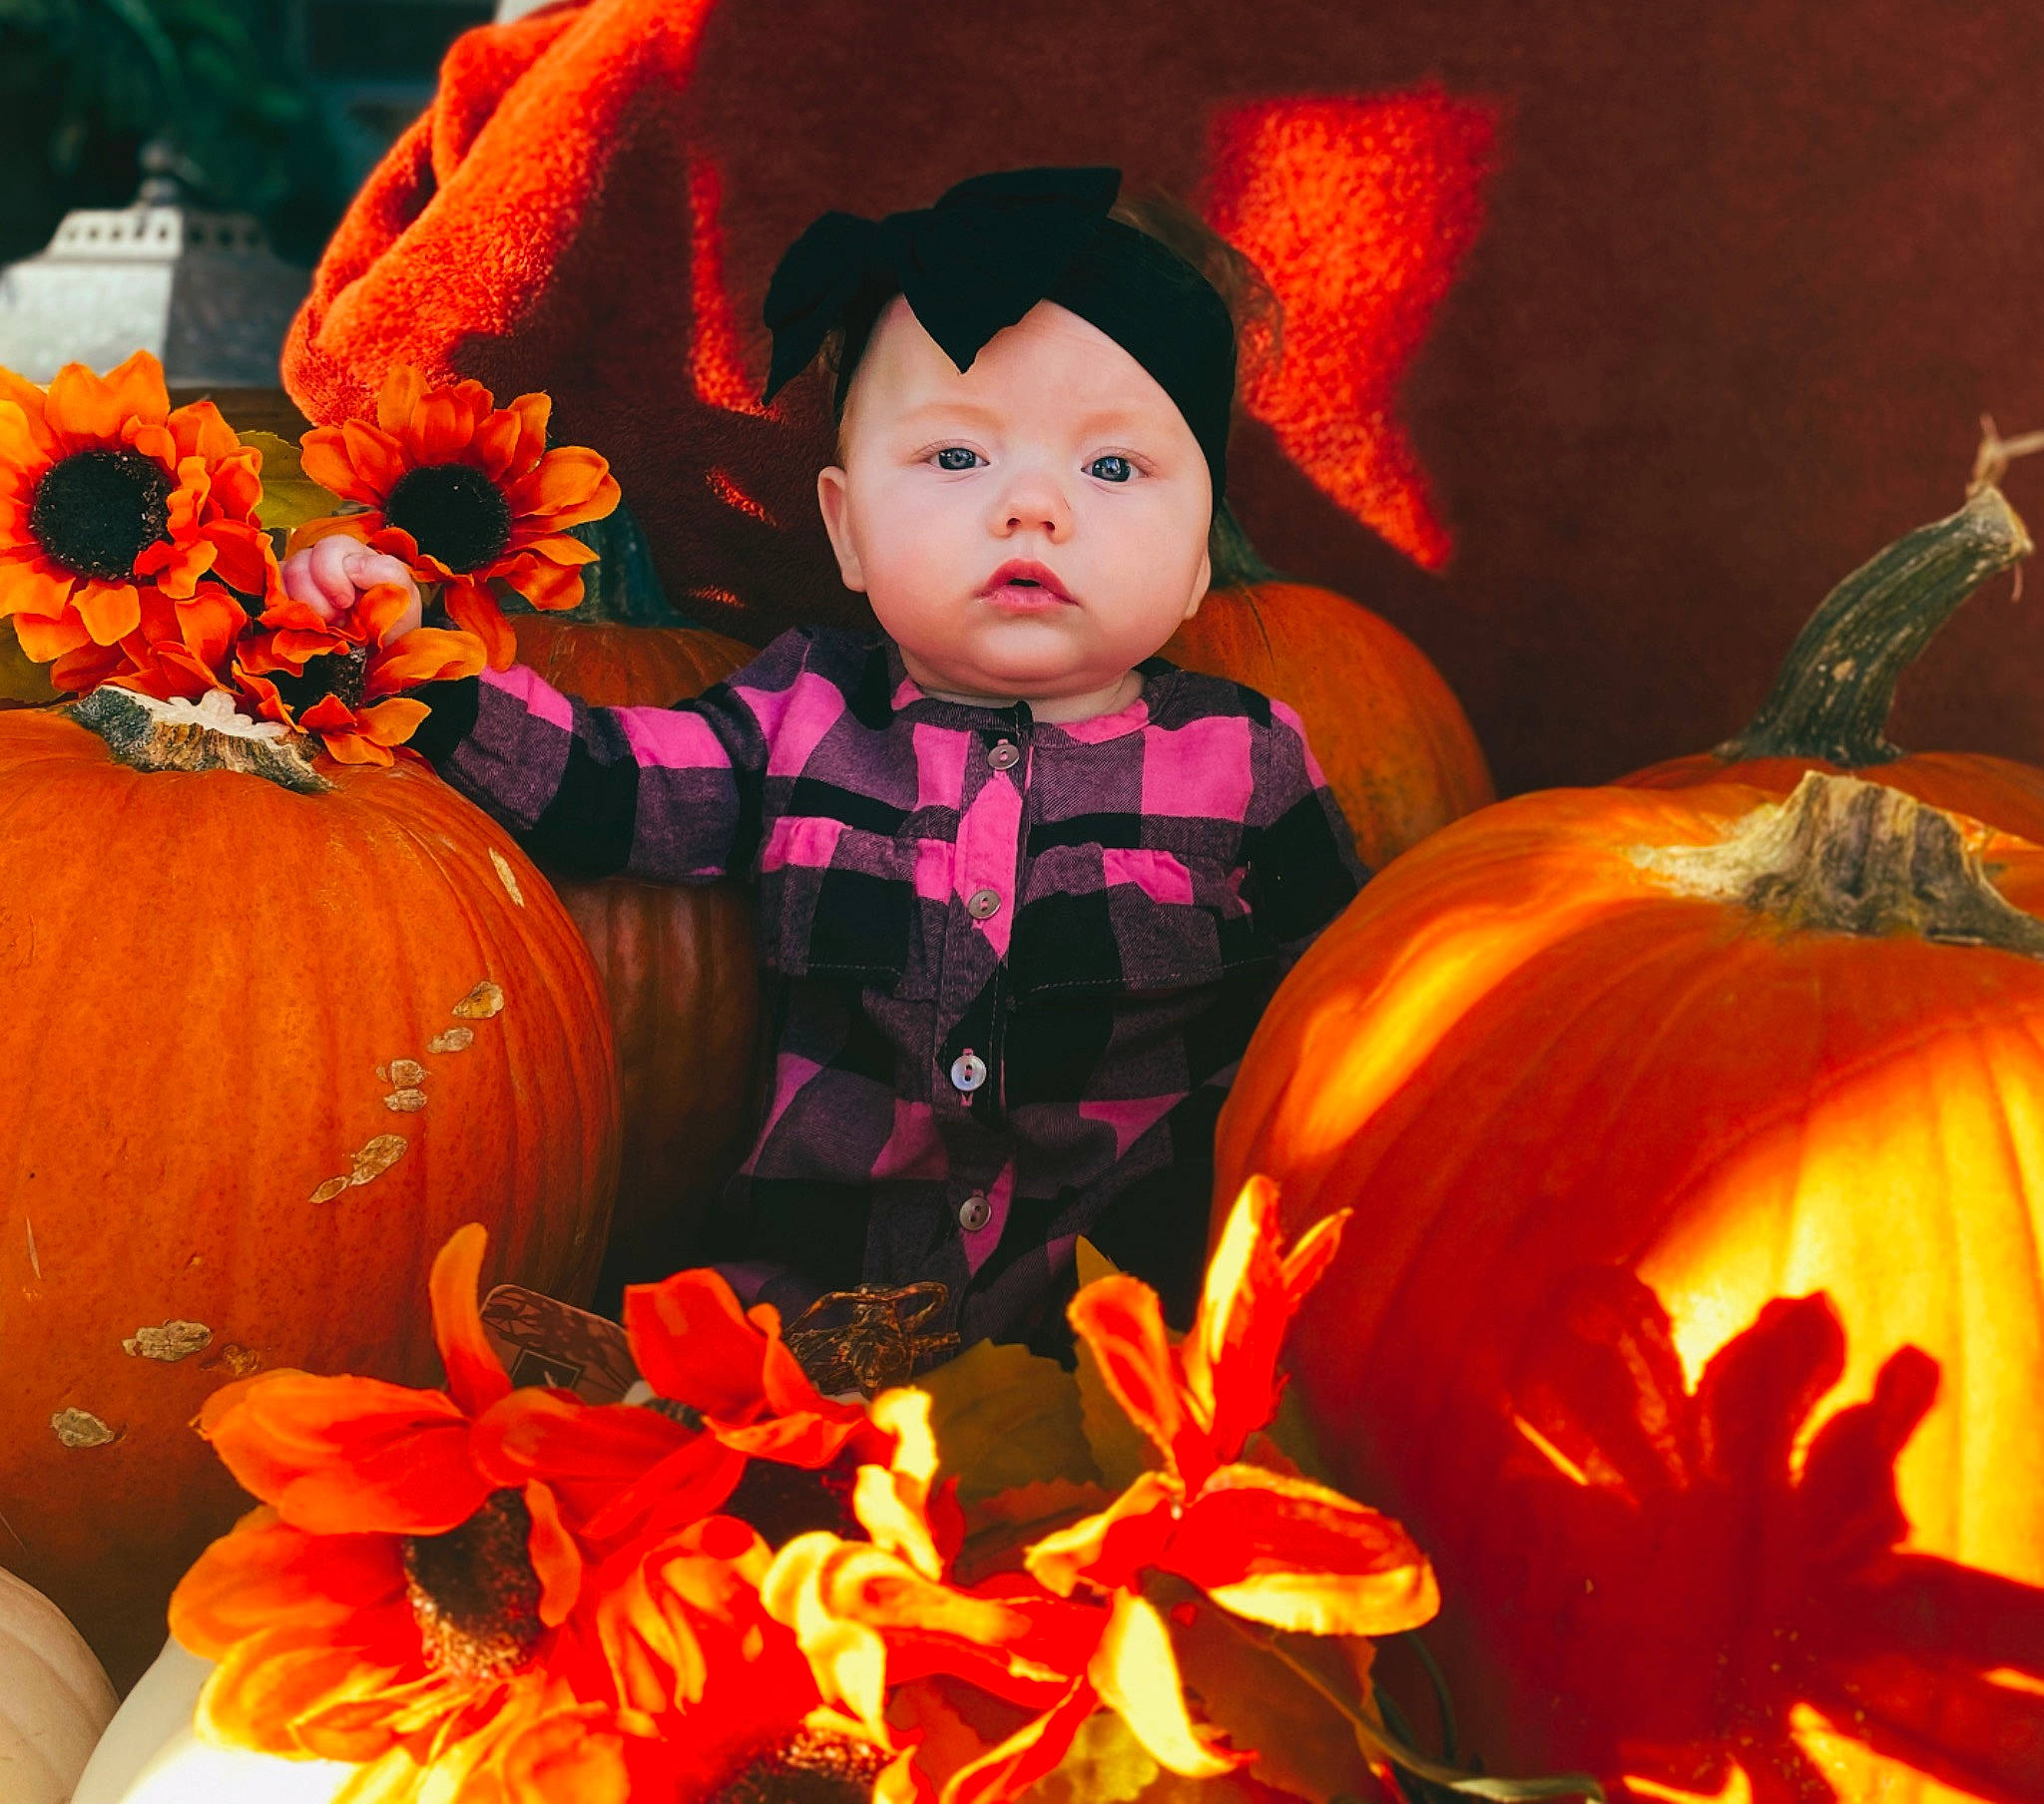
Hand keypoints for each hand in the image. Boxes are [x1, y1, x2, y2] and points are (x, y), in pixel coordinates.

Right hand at [280, 536, 423, 645]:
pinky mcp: (286, 599)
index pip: (328, 548)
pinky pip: (271, 596)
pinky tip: (307, 627)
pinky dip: (285, 614)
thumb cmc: (393, 618)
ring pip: (282, 580)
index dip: (332, 576)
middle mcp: (321, 561)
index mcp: (351, 554)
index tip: (347, 603)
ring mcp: (301, 579)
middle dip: (316, 599)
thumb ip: (387, 572)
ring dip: (304, 610)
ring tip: (327, 627)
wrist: (383, 648)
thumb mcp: (403, 594)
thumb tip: (352, 566)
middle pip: (299, 564)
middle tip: (338, 620)